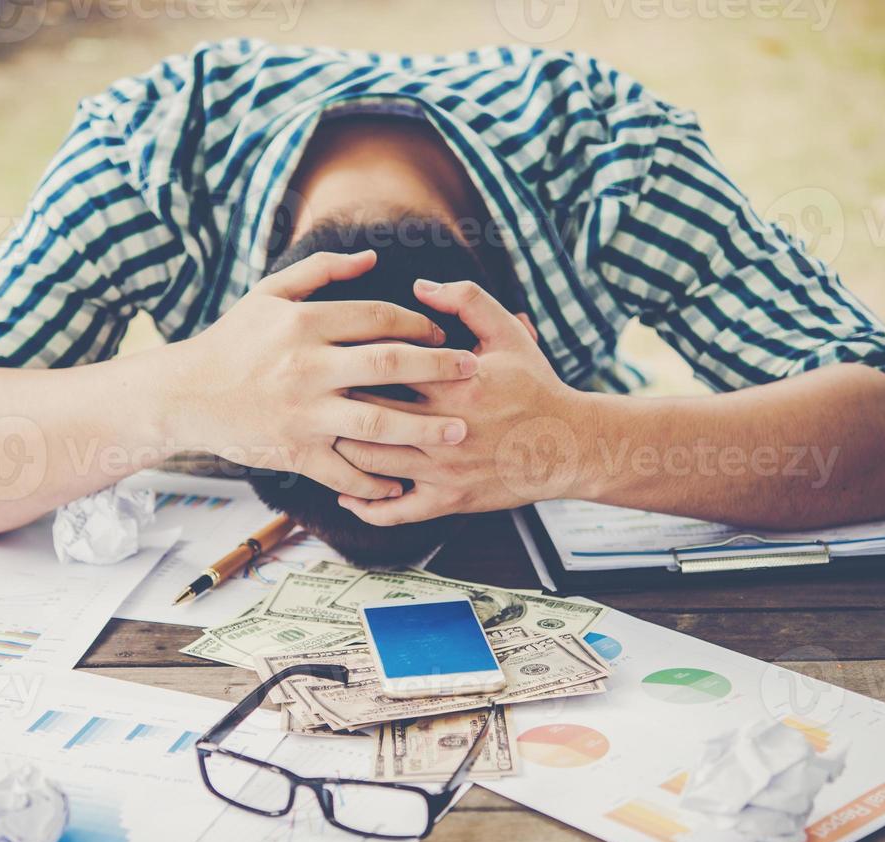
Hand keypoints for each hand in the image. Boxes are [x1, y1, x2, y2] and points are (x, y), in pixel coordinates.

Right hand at [169, 251, 479, 499]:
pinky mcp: (295, 452)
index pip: (377, 318)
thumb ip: (320, 272)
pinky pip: (346, 470)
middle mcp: (308, 367)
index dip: (418, 324)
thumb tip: (371, 257)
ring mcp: (304, 413)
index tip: (443, 335)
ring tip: (457, 431)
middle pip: (389, 364)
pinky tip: (404, 482)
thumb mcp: (268, 295)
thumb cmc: (231, 342)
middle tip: (473, 374)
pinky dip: (377, 480)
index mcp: (304, 324)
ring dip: (424, 427)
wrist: (184, 394)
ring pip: (377, 421)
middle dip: (438, 368)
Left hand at [333, 279, 584, 523]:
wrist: (567, 445)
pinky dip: (366, 506)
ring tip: (324, 433)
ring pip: (371, 462)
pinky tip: (346, 493)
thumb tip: (419, 286)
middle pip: (368, 413)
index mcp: (453, 383)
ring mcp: (443, 469)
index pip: (384, 367)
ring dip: (341, 449)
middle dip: (335, 402)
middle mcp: (444, 428)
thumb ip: (466, 301)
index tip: (334, 353)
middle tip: (316, 392)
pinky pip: (396, 512)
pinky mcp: (448, 501)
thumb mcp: (507, 333)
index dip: (352, 359)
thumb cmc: (533, 386)